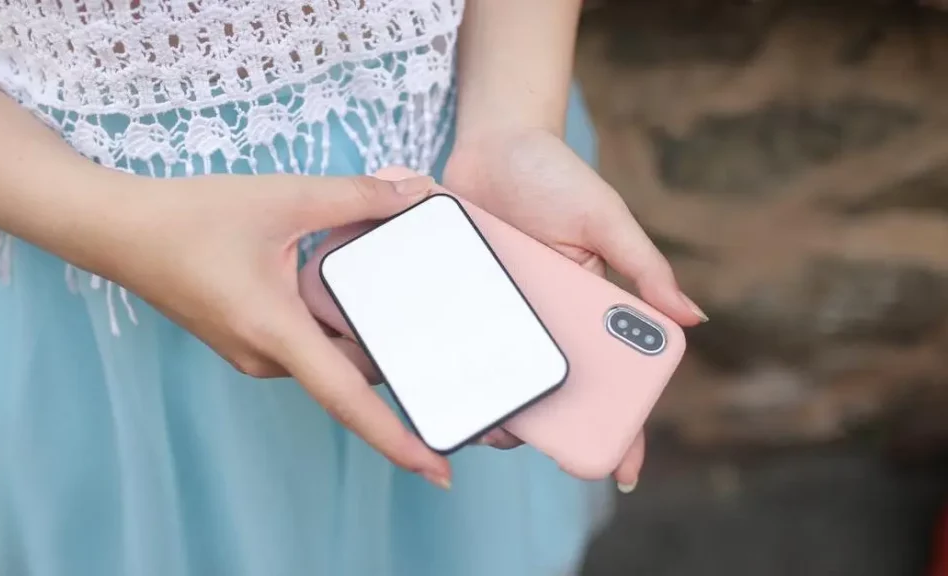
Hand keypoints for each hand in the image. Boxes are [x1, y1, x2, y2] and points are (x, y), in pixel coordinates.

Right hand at [85, 171, 451, 488]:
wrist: (117, 230)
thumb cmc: (191, 217)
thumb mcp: (283, 197)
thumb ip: (354, 196)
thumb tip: (414, 194)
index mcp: (276, 333)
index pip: (348, 399)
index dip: (396, 438)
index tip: (438, 468)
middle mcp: (265, 357)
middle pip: (349, 376)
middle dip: (398, 370)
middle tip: (453, 360)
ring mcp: (253, 352)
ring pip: (328, 359)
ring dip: (366, 342)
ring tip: (417, 320)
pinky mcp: (247, 338)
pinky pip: (306, 346)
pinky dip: (337, 331)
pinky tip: (360, 298)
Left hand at [444, 128, 707, 489]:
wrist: (492, 142)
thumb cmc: (557, 177)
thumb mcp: (605, 219)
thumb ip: (643, 266)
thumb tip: (692, 318)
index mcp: (586, 309)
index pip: (612, 376)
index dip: (623, 424)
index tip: (626, 473)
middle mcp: (543, 321)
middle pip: (550, 389)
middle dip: (544, 425)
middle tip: (523, 438)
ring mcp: (499, 314)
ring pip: (499, 375)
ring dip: (494, 405)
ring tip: (479, 420)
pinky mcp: (459, 298)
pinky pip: (454, 339)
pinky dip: (448, 364)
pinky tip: (436, 384)